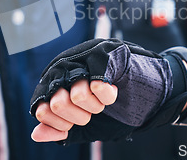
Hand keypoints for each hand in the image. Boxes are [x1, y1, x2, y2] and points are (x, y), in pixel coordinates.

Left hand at [29, 38, 173, 143]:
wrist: (150, 95)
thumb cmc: (116, 110)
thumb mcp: (85, 127)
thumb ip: (61, 130)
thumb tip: (36, 134)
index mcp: (54, 83)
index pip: (41, 111)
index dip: (60, 124)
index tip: (75, 123)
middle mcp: (63, 67)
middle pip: (57, 105)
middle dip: (79, 117)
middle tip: (93, 110)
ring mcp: (82, 57)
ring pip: (76, 95)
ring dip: (96, 106)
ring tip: (104, 97)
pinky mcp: (102, 52)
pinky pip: (97, 85)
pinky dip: (108, 95)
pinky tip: (113, 87)